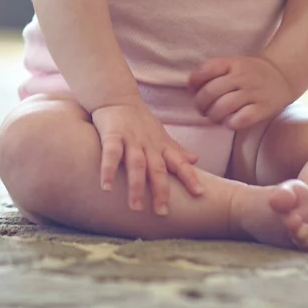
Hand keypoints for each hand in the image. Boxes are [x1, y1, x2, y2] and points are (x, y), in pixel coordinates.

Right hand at [89, 101, 203, 214]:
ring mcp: (131, 139)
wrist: (116, 94)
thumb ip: (176, 149)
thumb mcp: (160, 133)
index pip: (179, 162)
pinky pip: (111, 154)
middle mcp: (148, 144)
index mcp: (160, 145)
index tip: (200, 193)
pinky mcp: (112, 135)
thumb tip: (196, 160)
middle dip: (161, 191)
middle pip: (157, 169)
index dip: (190, 177)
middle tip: (162, 212)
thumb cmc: (138, 118)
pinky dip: (109, 170)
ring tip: (135, 207)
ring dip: (136, 186)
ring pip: (136, 164)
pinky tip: (106, 187)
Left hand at [189, 56, 297, 130]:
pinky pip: (241, 119)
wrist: (281, 76)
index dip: (193, 82)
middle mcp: (242, 76)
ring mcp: (253, 92)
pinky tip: (230, 122)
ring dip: (213, 116)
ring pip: (223, 107)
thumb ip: (212, 72)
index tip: (194, 90)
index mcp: (232, 63)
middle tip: (203, 109)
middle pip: (210, 92)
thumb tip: (191, 88)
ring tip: (214, 117)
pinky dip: (231, 123)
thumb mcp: (232, 64)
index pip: (204, 70)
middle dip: (201, 105)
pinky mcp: (263, 108)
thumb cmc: (249, 73)